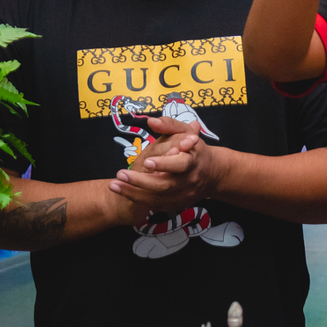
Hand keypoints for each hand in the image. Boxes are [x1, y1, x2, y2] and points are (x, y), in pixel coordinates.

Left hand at [108, 113, 224, 209]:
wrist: (213, 174)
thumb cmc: (194, 150)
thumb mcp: (186, 132)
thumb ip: (169, 125)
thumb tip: (151, 121)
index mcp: (193, 161)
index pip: (181, 164)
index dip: (165, 165)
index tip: (147, 162)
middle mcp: (189, 181)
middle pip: (165, 185)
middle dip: (141, 181)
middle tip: (121, 174)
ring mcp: (184, 195)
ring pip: (158, 199)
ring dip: (134, 193)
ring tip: (114, 185)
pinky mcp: (178, 204)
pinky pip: (157, 206)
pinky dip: (139, 200)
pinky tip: (124, 192)